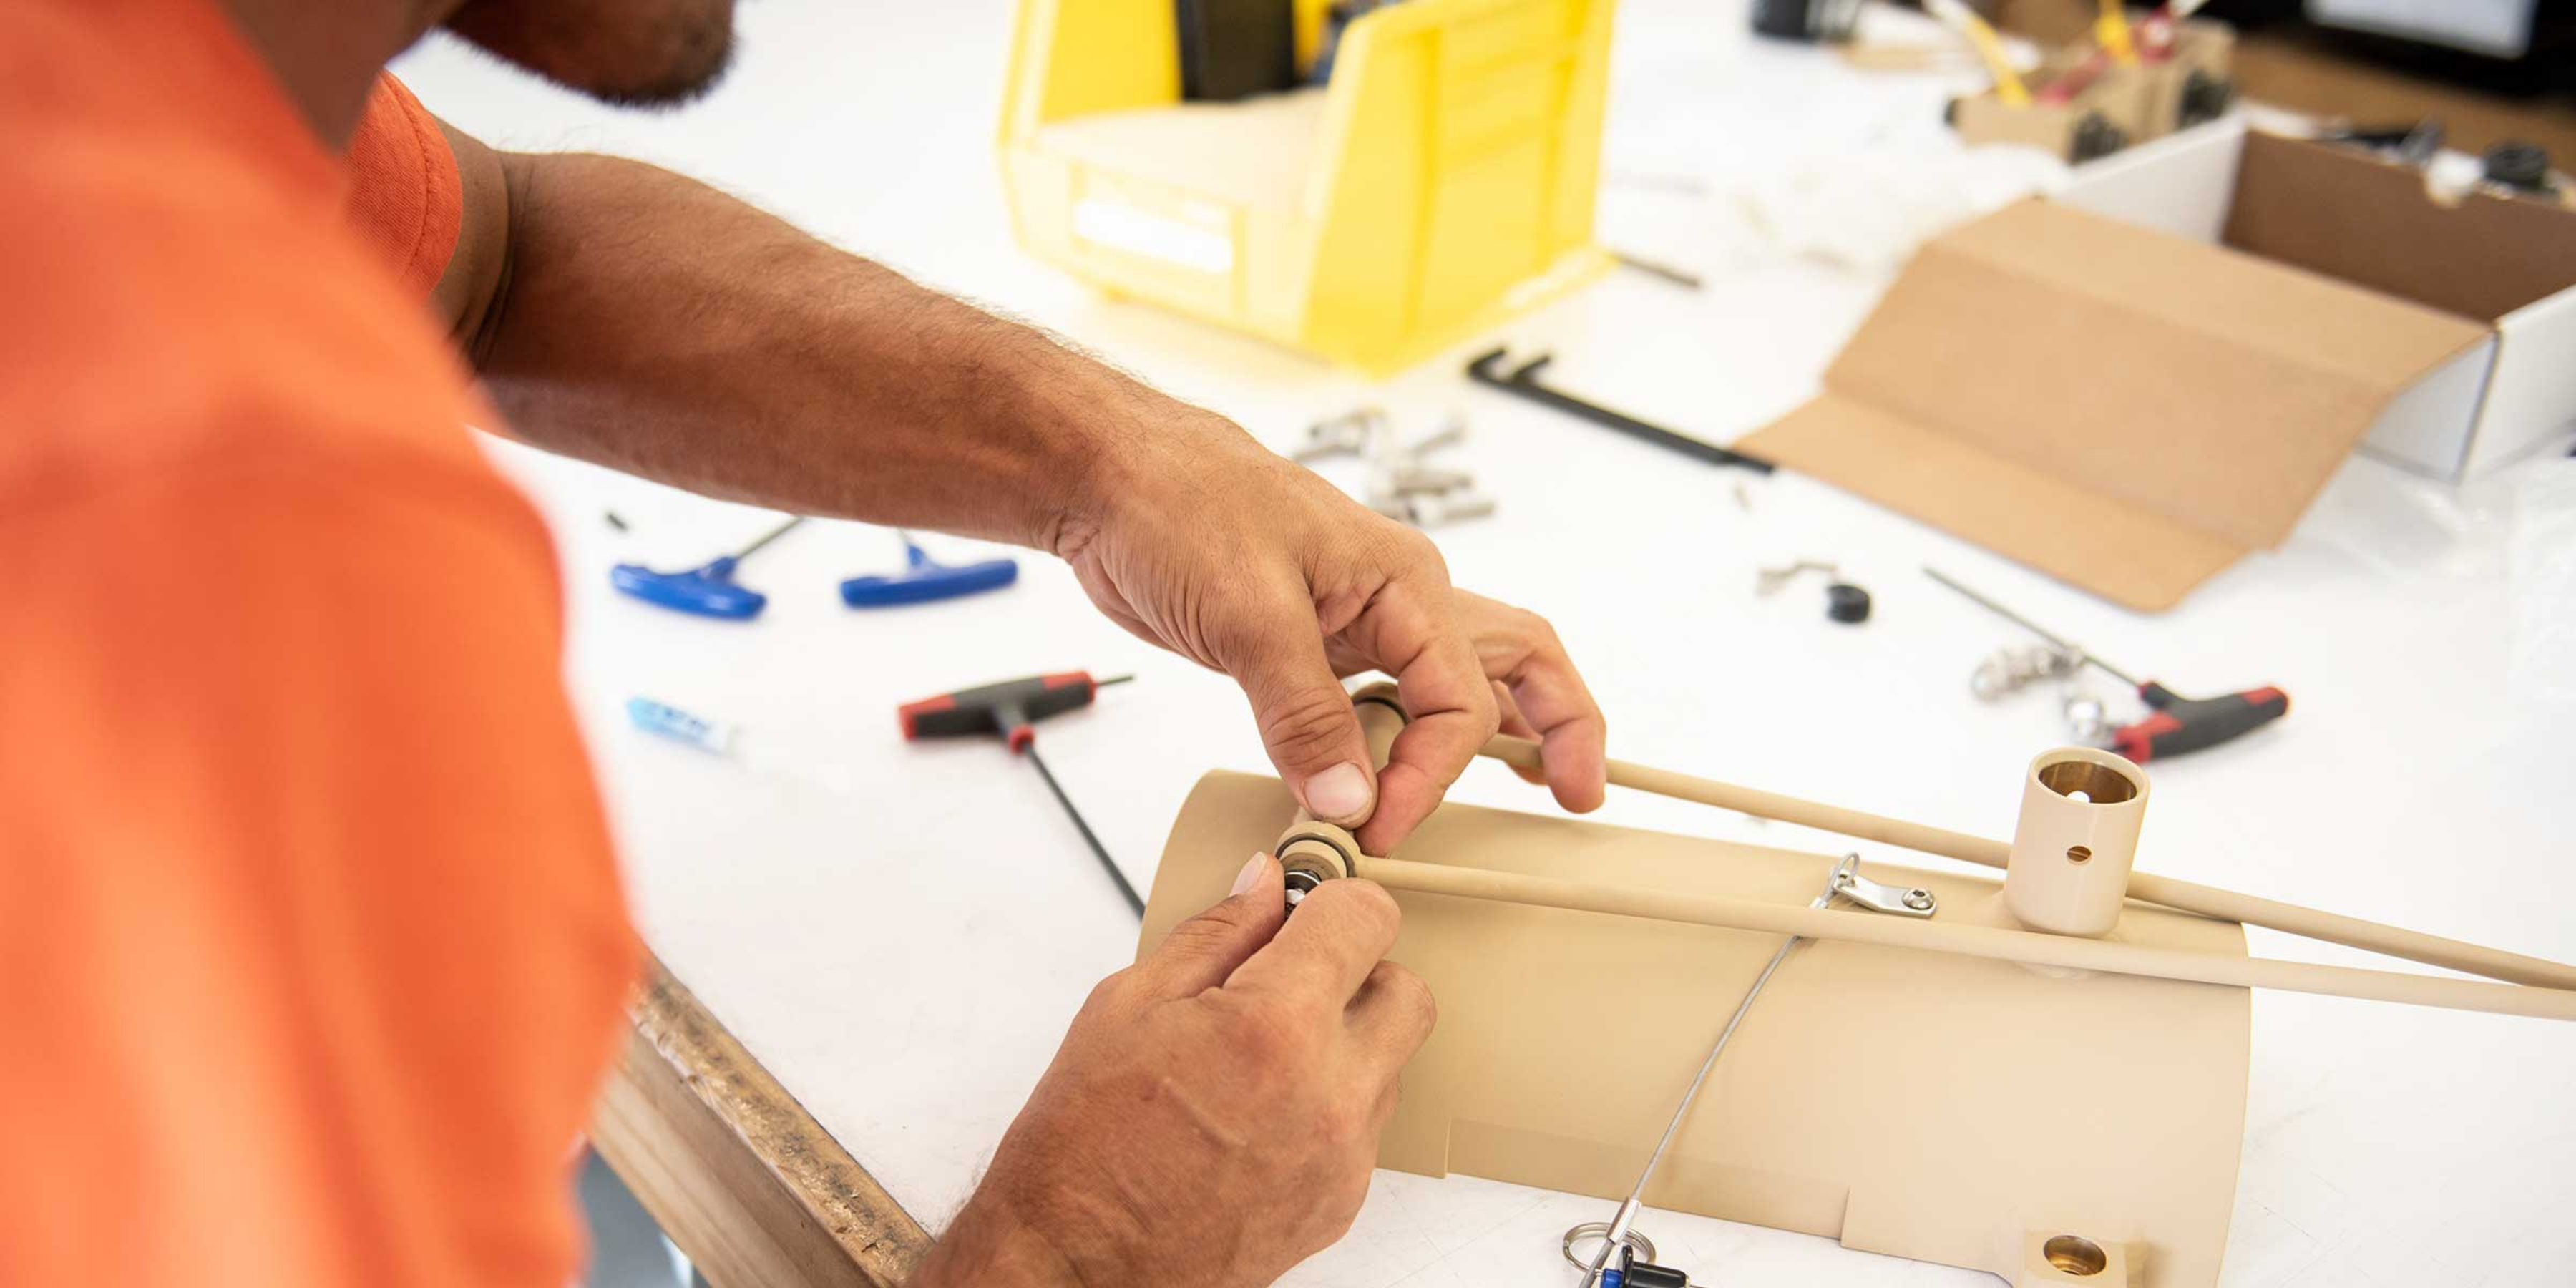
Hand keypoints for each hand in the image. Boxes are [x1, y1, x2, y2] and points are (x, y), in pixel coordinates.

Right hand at [910, 855, 1432, 1287]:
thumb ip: (1215, 934)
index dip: (1332, 900)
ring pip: (1389, 1063)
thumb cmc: (1086, 1145)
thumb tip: (1264, 886)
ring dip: (1343, 1042)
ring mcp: (1343, 1156)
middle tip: (1292, 980)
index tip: (1305, 908)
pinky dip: (1329, 1105)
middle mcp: (1329, 1093)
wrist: (1076, 1262)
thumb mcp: (1128, 1004)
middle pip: (1405, 992)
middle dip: (1358, 972)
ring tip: (1256, 1059)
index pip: (1367, 919)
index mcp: (1274, 1028)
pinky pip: (1365, 1126)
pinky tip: (1259, 1111)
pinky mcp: (1342, 1201)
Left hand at [1054, 412, 1606, 852]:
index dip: (1430, 775)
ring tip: (1535, 784)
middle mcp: (1399, 600)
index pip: (1459, 701)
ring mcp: (1360, 622)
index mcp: (1405, 581)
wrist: (1113, 479)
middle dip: (1560, 725)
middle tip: (1581, 793)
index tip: (1380, 824)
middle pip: (1516, 663)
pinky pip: (1389, 699)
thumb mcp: (1248, 614)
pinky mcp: (1315, 646)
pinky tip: (1409, 774)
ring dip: (1501, 732)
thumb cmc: (1181, 505)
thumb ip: (1303, 715)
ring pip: (1460, 680)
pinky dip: (1412, 741)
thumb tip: (1346, 798)